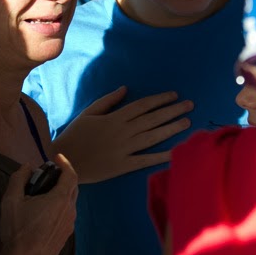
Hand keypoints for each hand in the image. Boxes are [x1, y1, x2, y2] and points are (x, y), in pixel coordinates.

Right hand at [0, 153, 77, 254]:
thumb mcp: (11, 200)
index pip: (71, 175)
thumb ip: (19, 178)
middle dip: (62, 177)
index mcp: (60, 199)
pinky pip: (66, 215)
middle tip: (48, 173)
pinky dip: (59, 206)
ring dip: (60, 193)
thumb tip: (27, 166)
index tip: (57, 157)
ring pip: (70, 202)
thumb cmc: (18, 230)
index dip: (65, 163)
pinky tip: (44, 211)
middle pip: (72, 188)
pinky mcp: (65, 236)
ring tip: (43, 193)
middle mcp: (70, 211)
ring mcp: (69, 225)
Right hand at [53, 86, 192, 183]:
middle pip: (153, 118)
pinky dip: (160, 156)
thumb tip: (125, 89)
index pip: (143, 105)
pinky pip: (145, 160)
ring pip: (152, 136)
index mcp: (115, 117)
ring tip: (187, 122)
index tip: (175, 95)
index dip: (160, 100)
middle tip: (191, 105)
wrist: (64, 161)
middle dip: (173, 111)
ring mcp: (124, 149)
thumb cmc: (75, 135)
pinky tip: (175, 152)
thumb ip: (108, 101)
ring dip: (171, 128)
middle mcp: (123, 131)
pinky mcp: (123, 165)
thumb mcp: (89, 112)